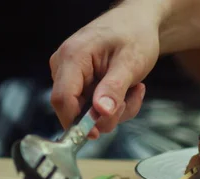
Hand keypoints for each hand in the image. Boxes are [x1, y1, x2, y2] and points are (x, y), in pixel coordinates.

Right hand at [49, 1, 163, 138]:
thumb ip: (114, 88)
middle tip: (130, 97)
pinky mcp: (82, 84)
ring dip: (118, 109)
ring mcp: (73, 77)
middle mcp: (65, 68)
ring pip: (90, 113)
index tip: (96, 134)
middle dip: (108, 114)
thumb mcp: (130, 62)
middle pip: (76, 111)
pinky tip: (129, 88)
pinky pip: (97, 108)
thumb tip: (100, 112)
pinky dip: (117, 105)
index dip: (77, 122)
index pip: (62, 99)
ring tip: (133, 88)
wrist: (137, 24)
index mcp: (72, 58)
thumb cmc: (134, 35)